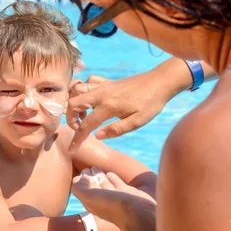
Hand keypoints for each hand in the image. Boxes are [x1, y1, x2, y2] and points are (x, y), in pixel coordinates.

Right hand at [67, 66, 182, 151]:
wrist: (159, 81)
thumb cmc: (151, 103)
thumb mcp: (137, 122)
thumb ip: (116, 130)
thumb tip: (97, 136)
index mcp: (108, 107)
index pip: (85, 125)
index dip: (77, 139)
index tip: (72, 149)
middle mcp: (101, 94)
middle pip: (73, 104)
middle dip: (70, 119)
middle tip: (80, 128)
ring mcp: (103, 86)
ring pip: (76, 90)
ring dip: (74, 103)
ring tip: (84, 114)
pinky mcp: (107, 81)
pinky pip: (88, 82)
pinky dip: (83, 90)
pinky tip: (91, 99)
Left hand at [72, 167, 155, 227]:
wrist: (138, 213)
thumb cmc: (112, 206)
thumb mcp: (90, 197)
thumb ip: (80, 189)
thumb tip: (77, 180)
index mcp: (92, 203)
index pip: (83, 191)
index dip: (80, 182)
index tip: (79, 173)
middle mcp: (103, 201)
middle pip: (94, 187)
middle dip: (89, 178)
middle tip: (86, 168)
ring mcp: (117, 197)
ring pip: (105, 184)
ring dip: (100, 176)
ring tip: (95, 167)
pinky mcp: (128, 193)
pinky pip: (118, 184)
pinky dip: (113, 178)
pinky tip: (110, 173)